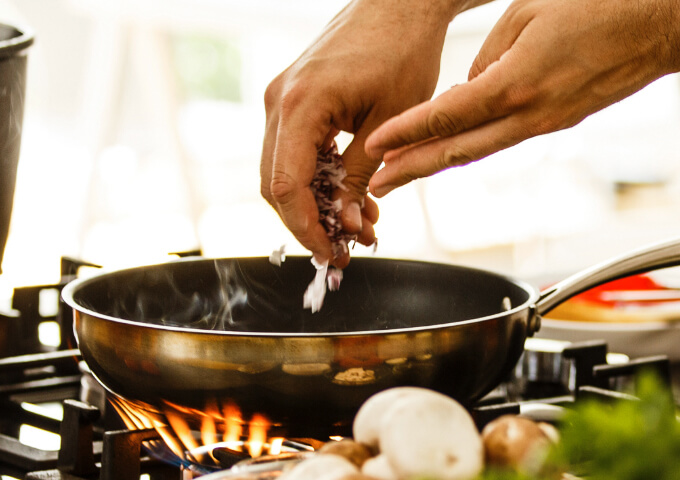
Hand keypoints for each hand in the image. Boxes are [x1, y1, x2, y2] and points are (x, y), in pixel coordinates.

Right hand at [262, 0, 460, 264]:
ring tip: (361, 226)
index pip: (285, 185)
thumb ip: (362, 176)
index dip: (306, 228)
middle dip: (309, 223)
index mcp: (300, 104)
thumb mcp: (391, 123)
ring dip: (315, 204)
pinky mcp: (293, 98)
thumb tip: (347, 225)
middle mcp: (279, 100)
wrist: (401, 3)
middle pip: (275, 184)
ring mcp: (281, 97)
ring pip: (282, 170)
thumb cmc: (404, 51)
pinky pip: (294, 150)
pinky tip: (351, 196)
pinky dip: (318, 179)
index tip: (334, 255)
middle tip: (347, 249)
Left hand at [363, 0, 679, 196]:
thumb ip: (488, 53)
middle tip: (377, 184)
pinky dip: (475, 144)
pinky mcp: (561, 121)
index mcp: (517, 83)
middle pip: (460, 150)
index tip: (376, 145)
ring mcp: (549, 123)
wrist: (658, 27)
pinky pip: (508, 137)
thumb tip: (467, 86)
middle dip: (413, 169)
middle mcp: (532, 113)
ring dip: (440, 163)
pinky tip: (454, 146)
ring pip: (483, 149)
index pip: (450, 115)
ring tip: (405, 173)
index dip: (408, 132)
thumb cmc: (598, 8)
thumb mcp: (526, 14)